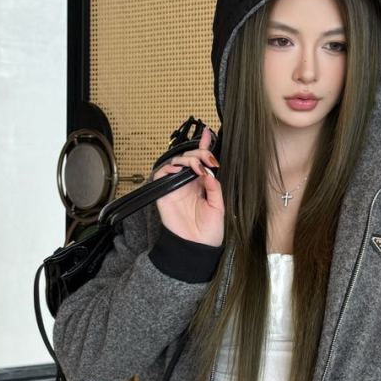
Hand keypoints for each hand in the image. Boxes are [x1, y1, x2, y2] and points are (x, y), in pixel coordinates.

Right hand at [152, 124, 224, 247]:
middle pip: (190, 157)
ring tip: (198, 167)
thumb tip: (210, 171)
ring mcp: (176, 186)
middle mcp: (188, 182)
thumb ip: (214, 187)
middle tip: (207, 159)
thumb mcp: (219, 206)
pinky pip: (162, 173)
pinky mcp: (164, 193)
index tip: (208, 133)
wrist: (196, 247)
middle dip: (199, 153)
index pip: (202, 161)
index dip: (204, 146)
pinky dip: (170, 168)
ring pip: (177, 161)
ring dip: (188, 159)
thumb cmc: (209, 231)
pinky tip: (181, 171)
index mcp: (202, 184)